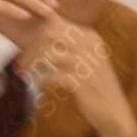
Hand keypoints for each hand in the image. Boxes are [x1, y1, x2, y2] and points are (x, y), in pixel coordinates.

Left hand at [23, 20, 136, 136]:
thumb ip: (69, 44)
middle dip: (30, 48)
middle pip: (48, 34)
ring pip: (47, 53)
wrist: (114, 112)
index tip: (26, 51)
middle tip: (22, 63)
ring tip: (26, 74)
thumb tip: (43, 28)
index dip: (34, 36)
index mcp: (90, 37)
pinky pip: (51, 76)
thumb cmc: (95, 85)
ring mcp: (87, 63)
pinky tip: (42, 87)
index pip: (54, 24)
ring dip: (32, 64)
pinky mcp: (82, 82)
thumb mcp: (86, 59)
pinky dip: (42, 81)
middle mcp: (90, 46)